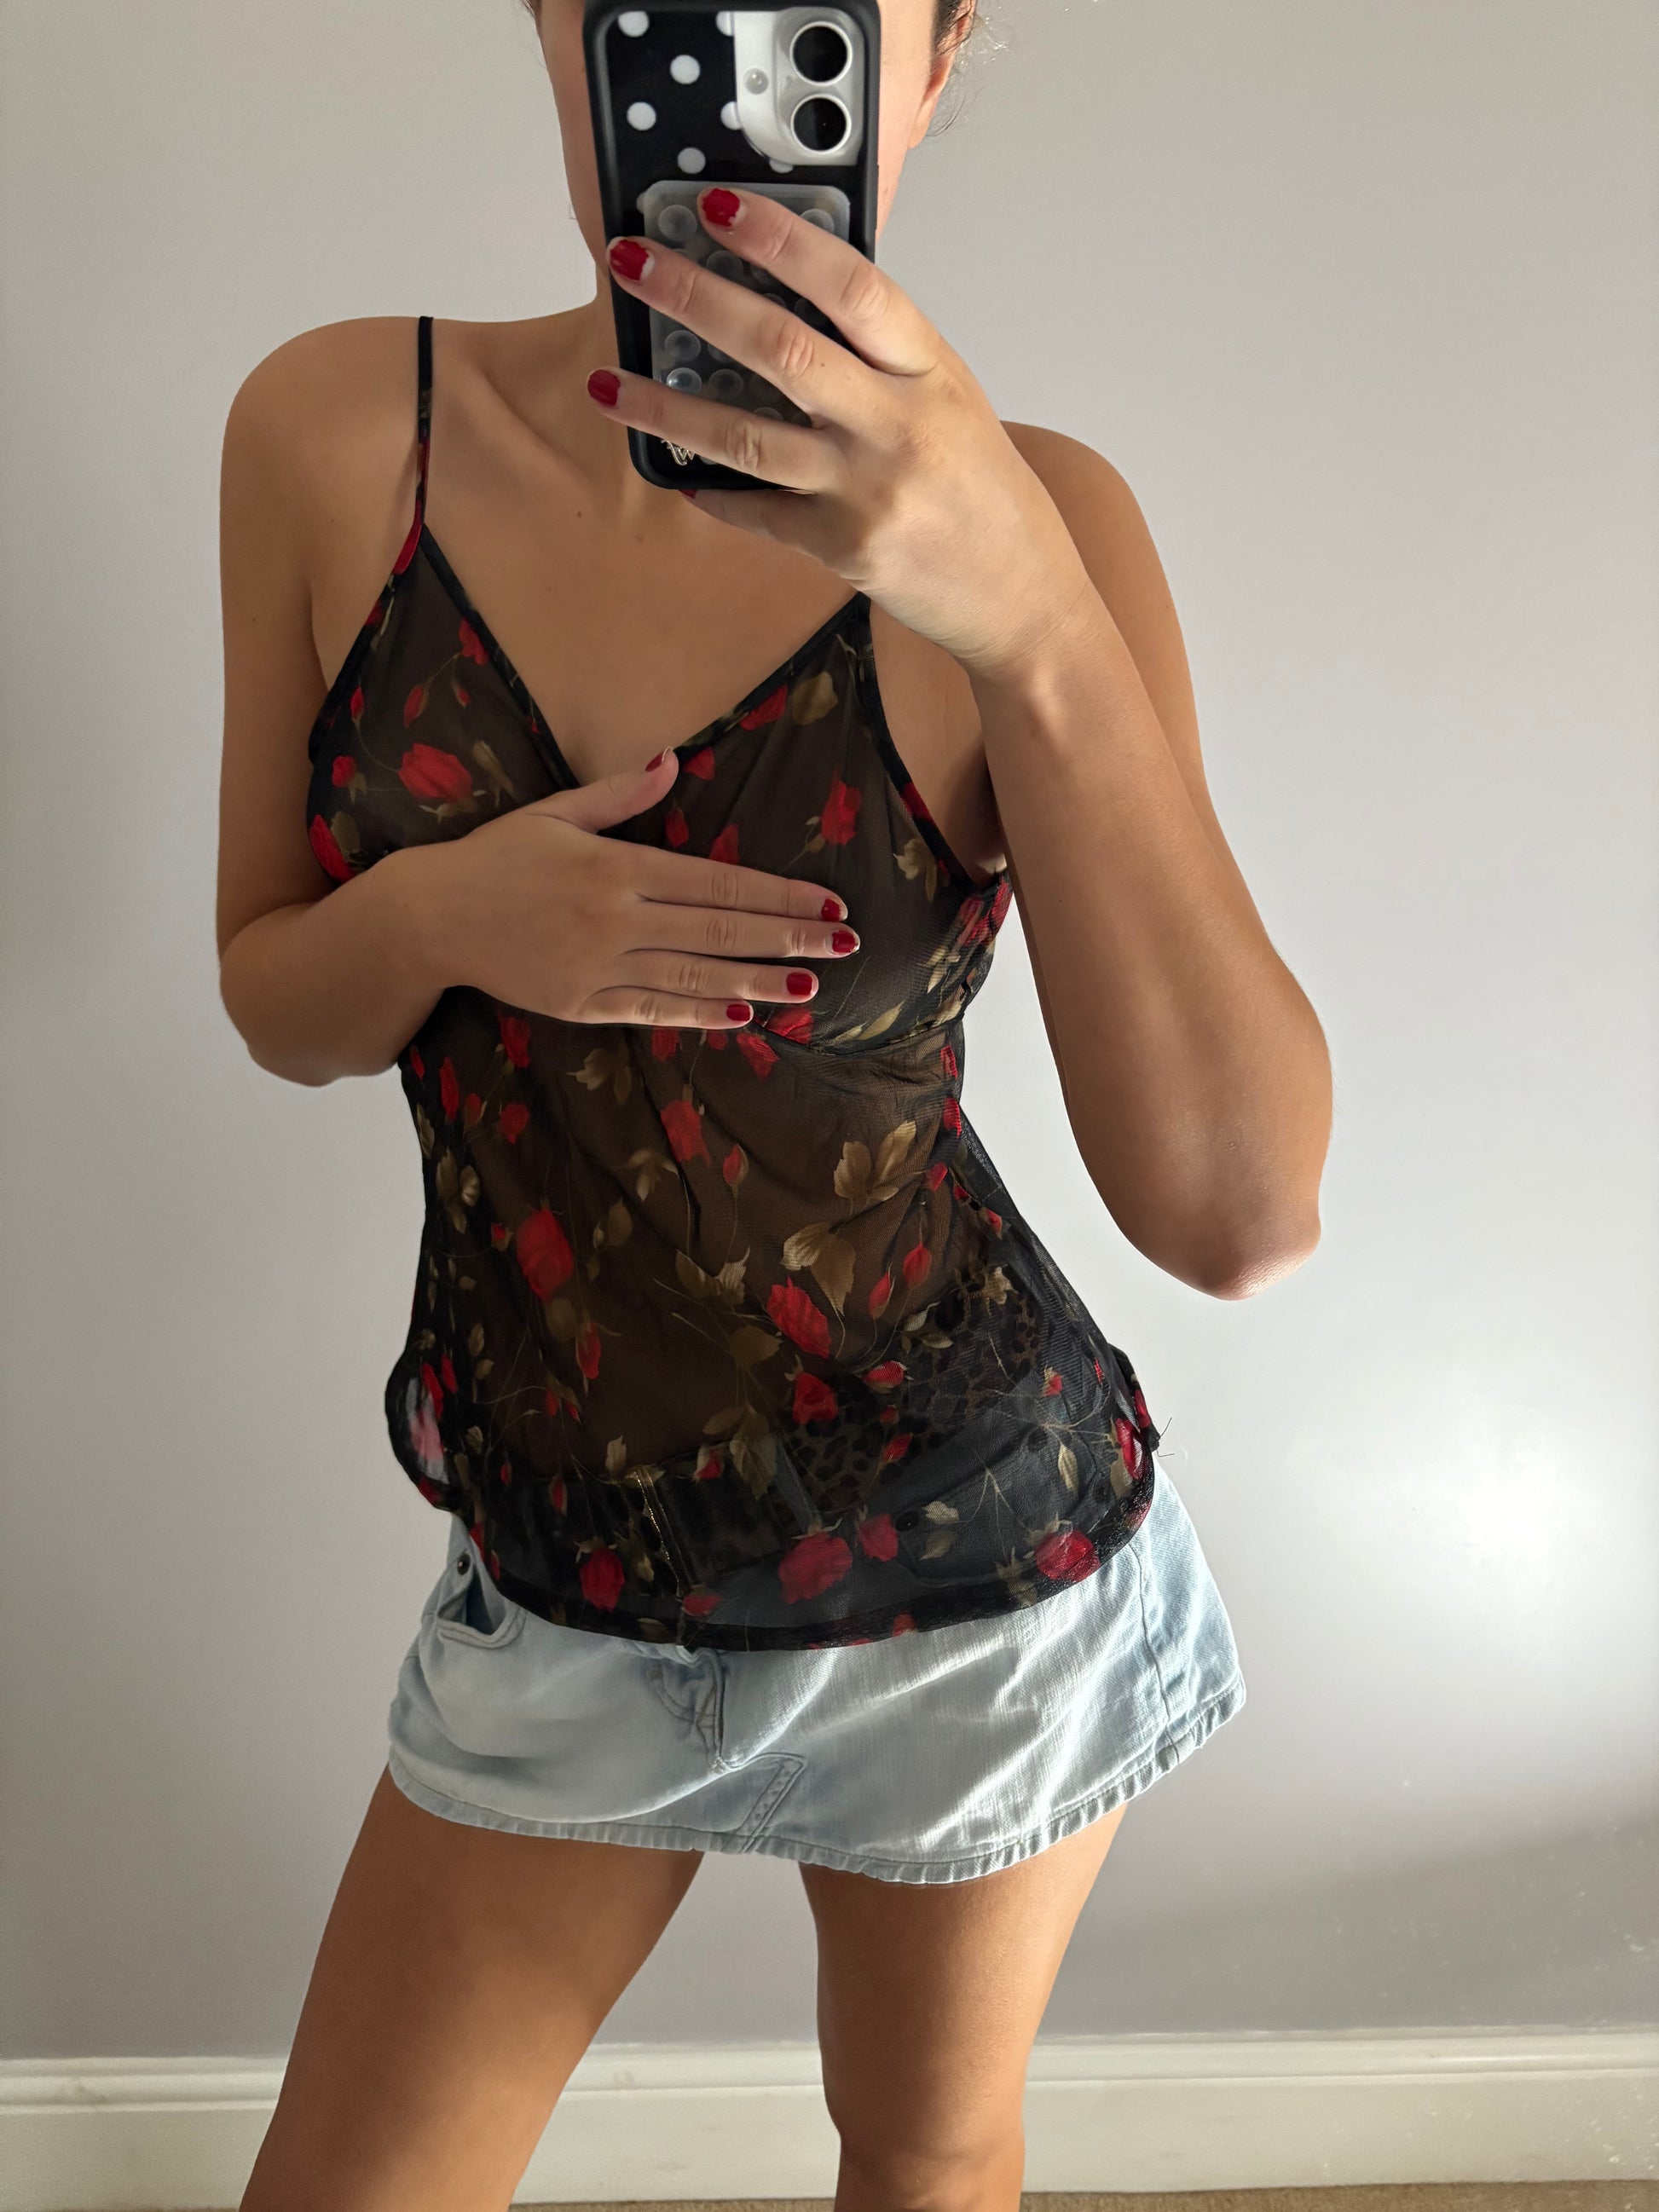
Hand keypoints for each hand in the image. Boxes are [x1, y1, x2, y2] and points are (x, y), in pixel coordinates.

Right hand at [424, 750, 856, 1027]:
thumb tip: (671, 760)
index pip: (718, 881)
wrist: (429, 919)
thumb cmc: (494, 858)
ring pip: (696, 977)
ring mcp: (600, 966)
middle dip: (790, 937)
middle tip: (846, 944)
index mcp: (617, 867)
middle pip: (721, 929)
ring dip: (759, 981)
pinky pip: (653, 1010)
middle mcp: (616, 919)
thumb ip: (618, 793)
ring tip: (811, 985)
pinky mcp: (581, 1003)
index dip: (779, 895)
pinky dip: (700, 1014)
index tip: (828, 902)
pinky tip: (742, 1014)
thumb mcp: (553, 813)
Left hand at [591, 188, 1097, 682]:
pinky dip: (714, 493)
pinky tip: (680, 476)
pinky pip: (758, 513)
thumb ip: (883, 359)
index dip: (781, 239)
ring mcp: (868, 490)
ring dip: (667, 409)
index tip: (719, 205)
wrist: (1023, 597)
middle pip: (783, 348)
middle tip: (634, 265)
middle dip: (696, 299)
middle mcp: (899, 424)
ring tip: (611, 382)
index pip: (853, 283)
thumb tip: (790, 304)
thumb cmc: (983, 493)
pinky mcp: (843, 549)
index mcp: (931, 370)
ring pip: (746, 438)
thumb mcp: (950, 402)